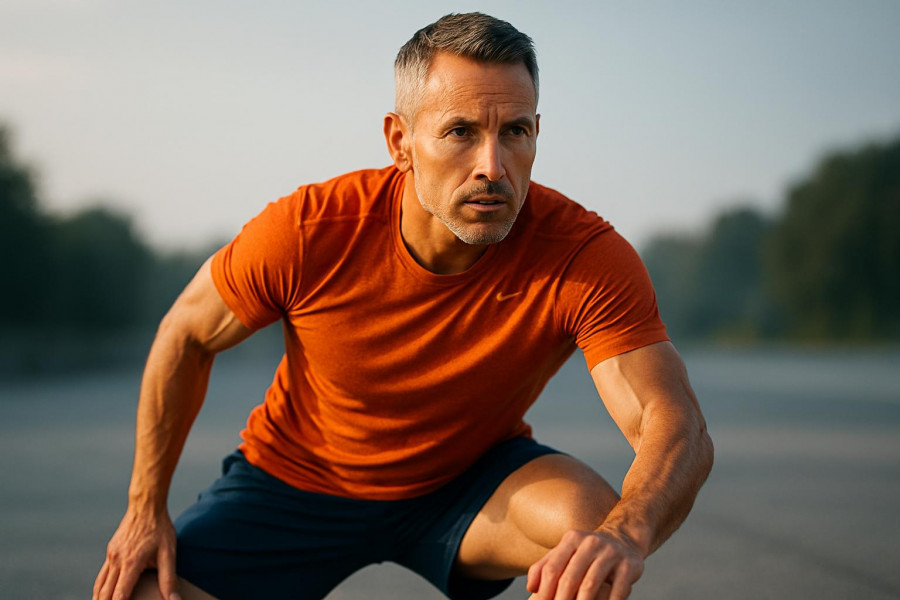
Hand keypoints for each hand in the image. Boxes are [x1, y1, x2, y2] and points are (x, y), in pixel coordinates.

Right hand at [93, 508, 180, 599]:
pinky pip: (101, 575)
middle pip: (105, 593)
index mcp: (131, 563)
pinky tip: (103, 595)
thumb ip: (169, 579)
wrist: (146, 505)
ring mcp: (111, 555)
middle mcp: (116, 561)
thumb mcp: (169, 553)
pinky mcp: (110, 551)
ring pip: (99, 585)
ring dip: (99, 599)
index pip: (119, 595)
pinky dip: (100, 588)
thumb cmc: (160, 528)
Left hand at [526, 528, 644, 599]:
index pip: (552, 568)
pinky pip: (617, 590)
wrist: (624, 539)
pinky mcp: (629, 565)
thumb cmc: (587, 552)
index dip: (544, 590)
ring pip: (590, 584)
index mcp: (572, 539)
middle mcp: (591, 543)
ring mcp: (611, 553)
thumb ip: (545, 566)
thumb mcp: (566, 552)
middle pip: (569, 578)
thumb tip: (531, 588)